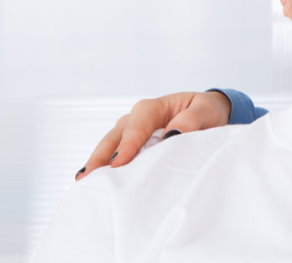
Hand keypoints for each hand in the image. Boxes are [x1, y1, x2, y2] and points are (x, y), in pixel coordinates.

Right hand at [76, 90, 231, 180]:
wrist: (207, 114)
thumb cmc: (206, 111)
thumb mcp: (206, 110)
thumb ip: (192, 120)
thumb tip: (173, 134)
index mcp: (153, 108)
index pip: (137, 125)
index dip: (128, 144)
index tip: (119, 163)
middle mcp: (136, 119)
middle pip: (114, 136)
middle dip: (100, 156)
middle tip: (87, 176)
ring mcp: (130, 133)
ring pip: (110, 146)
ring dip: (97, 163)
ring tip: (84, 182)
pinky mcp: (132, 146)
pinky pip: (116, 156)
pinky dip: (105, 168)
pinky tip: (96, 183)